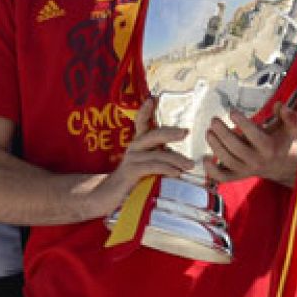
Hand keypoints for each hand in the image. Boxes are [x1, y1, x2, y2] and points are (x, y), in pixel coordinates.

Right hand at [87, 99, 193, 218]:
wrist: (107, 198)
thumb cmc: (131, 184)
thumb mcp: (147, 170)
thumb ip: (162, 163)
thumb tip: (187, 163)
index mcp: (138, 145)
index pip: (142, 123)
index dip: (146, 111)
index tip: (153, 98)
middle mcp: (134, 149)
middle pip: (152, 135)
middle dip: (169, 132)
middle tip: (185, 132)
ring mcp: (131, 160)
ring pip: (157, 154)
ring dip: (176, 159)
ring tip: (190, 165)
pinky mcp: (130, 172)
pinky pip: (151, 166)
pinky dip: (166, 168)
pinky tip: (176, 173)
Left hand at [205, 105, 296, 185]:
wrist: (278, 164)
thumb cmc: (279, 140)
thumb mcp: (289, 128)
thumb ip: (289, 116)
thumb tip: (280, 105)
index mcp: (269, 148)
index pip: (254, 135)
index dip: (242, 123)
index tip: (231, 111)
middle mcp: (257, 161)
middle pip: (236, 148)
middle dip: (223, 133)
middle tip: (214, 120)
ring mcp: (246, 170)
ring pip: (227, 160)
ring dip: (215, 145)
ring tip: (209, 131)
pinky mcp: (237, 176)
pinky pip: (222, 177)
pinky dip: (211, 170)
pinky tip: (205, 158)